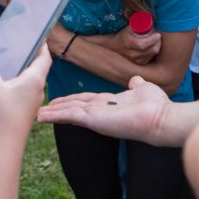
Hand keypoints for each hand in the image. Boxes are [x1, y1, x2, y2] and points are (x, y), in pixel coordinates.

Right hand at [0, 45, 51, 142]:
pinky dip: (12, 86)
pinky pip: (20, 94)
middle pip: (35, 69)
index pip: (44, 57)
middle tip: (15, 47)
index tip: (37, 37)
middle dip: (27, 58)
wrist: (1, 147)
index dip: (42, 46)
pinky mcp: (22, 114)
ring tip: (3, 64)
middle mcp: (36, 91)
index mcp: (34, 80)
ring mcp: (30, 104)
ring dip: (18, 73)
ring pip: (26, 82)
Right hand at [38, 75, 170, 143]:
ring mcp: (96, 116)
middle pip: (74, 107)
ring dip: (53, 113)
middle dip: (58, 108)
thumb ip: (136, 84)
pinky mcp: (93, 119)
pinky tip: (42, 115)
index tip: (59, 100)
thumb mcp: (143, 88)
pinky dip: (55, 115)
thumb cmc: (156, 105)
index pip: (85, 101)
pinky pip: (70, 115)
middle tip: (41, 110)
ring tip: (37, 114)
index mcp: (110, 103)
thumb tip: (134, 80)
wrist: (161, 117)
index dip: (71, 100)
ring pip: (69, 112)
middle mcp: (100, 111)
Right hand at [110, 26, 161, 64]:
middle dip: (158, 43)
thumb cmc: (122, 36)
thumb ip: (137, 23)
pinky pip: (149, 59)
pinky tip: (152, 48)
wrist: (113, 47)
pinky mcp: (138, 64)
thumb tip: (147, 16)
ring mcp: (135, 60)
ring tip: (155, 41)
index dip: (153, 40)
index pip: (143, 44)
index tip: (158, 34)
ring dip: (156, 47)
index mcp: (127, 42)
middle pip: (151, 50)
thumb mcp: (127, 28)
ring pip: (151, 55)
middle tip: (158, 37)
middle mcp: (131, 54)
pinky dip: (152, 53)